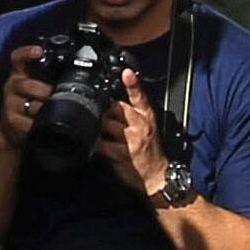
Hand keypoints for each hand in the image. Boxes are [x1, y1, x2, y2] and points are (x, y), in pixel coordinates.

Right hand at [0, 43, 50, 149]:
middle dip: (45, 91)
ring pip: (30, 105)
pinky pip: (28, 123)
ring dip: (46, 110)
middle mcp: (13, 86)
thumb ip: (51, 79)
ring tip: (57, 113)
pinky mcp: (11, 121)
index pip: (18, 58)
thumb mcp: (38, 88)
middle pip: (26, 85)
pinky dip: (40, 125)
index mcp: (20, 74)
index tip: (38, 51)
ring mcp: (10, 104)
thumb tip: (78, 75)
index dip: (27, 53)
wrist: (14, 129)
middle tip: (60, 96)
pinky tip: (46, 125)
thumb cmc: (31, 104)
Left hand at [99, 68, 164, 198]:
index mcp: (146, 116)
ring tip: (96, 129)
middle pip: (116, 107)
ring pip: (107, 123)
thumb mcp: (147, 127)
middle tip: (99, 114)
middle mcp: (141, 125)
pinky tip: (93, 143)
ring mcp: (132, 139)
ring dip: (98, 126)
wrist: (157, 176)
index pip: (139, 96)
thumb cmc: (149, 151)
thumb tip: (111, 102)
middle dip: (104, 109)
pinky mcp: (123, 154)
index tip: (126, 73)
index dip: (132, 83)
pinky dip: (95, 143)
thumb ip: (132, 113)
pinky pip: (102, 144)